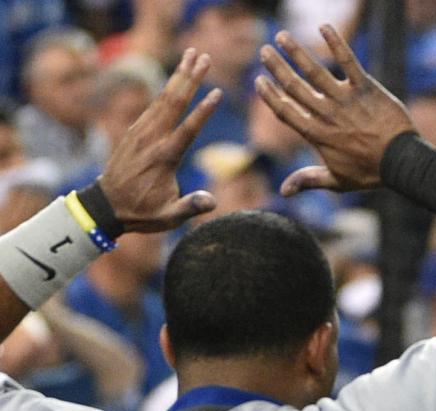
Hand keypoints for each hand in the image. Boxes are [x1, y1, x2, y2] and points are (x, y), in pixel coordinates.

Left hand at [98, 48, 219, 230]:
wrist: (107, 206)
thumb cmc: (142, 213)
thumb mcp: (169, 217)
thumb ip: (190, 207)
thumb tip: (212, 201)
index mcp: (164, 158)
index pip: (188, 129)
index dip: (203, 111)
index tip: (216, 92)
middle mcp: (151, 139)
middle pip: (174, 102)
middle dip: (189, 78)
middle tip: (204, 57)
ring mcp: (140, 132)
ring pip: (163, 98)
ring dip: (178, 76)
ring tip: (191, 56)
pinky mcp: (134, 131)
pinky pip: (152, 106)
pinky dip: (165, 89)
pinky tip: (174, 80)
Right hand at [256, 24, 414, 195]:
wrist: (402, 164)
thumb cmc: (370, 174)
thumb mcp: (337, 181)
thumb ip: (308, 180)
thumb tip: (282, 192)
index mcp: (318, 135)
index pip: (286, 111)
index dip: (270, 95)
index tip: (259, 81)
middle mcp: (327, 115)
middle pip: (294, 87)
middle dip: (276, 67)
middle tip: (264, 51)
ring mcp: (346, 100)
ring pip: (314, 71)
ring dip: (295, 51)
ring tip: (281, 36)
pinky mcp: (366, 88)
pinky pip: (348, 61)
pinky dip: (336, 43)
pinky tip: (323, 27)